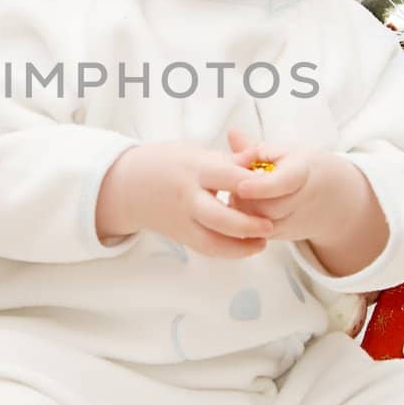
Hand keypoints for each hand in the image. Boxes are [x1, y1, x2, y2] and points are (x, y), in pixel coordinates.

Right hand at [96, 141, 272, 259]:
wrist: (130, 186)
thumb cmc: (171, 164)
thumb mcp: (197, 153)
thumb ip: (229, 159)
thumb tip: (259, 156)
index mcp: (194, 170)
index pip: (227, 177)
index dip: (251, 184)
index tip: (273, 187)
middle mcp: (187, 197)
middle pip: (218, 217)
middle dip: (246, 225)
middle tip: (269, 226)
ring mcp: (182, 220)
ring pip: (211, 242)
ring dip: (240, 247)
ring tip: (262, 243)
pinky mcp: (180, 237)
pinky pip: (205, 248)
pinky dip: (227, 251)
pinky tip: (245, 247)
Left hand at [224, 127, 349, 244]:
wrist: (332, 198)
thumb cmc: (303, 168)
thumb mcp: (285, 152)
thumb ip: (255, 148)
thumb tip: (231, 133)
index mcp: (303, 173)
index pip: (282, 183)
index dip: (261, 187)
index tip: (241, 186)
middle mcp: (301, 203)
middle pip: (265, 207)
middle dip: (242, 196)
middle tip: (230, 180)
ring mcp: (293, 224)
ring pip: (258, 224)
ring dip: (240, 208)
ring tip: (238, 190)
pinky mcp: (281, 237)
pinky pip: (255, 233)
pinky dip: (243, 219)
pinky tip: (241, 205)